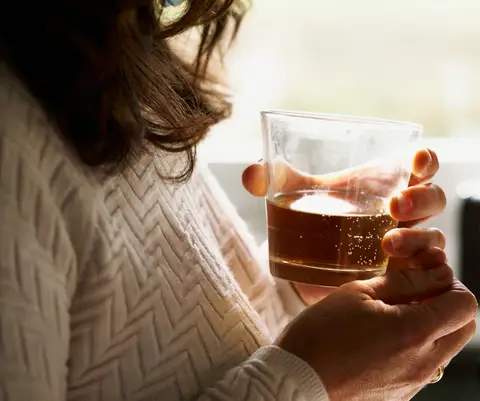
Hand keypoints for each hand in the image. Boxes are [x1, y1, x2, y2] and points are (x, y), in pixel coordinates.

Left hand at [242, 149, 446, 303]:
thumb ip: (271, 181)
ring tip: (387, 245)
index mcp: (383, 186)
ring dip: (419, 238)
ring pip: (433, 237)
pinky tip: (403, 274)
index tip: (417, 160)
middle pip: (432, 199)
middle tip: (394, 206)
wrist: (304, 266)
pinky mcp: (398, 277)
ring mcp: (404, 246)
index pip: (419, 167)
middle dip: (421, 199)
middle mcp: (401, 215)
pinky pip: (429, 274)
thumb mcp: (292, 198)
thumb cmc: (309, 221)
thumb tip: (250, 175)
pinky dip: (426, 273)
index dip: (426, 160)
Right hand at [275, 252, 476, 400]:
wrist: (298, 379)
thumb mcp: (358, 293)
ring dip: (433, 325)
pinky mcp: (402, 393)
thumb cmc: (321, 333)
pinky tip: (383, 337)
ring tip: (394, 314)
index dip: (450, 284)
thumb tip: (436, 274)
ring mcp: (415, 381)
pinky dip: (417, 346)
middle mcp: (424, 362)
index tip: (426, 278)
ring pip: (447, 347)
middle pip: (464, 328)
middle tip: (414, 293)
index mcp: (415, 332)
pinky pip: (426, 365)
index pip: (465, 304)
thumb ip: (403, 282)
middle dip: (448, 305)